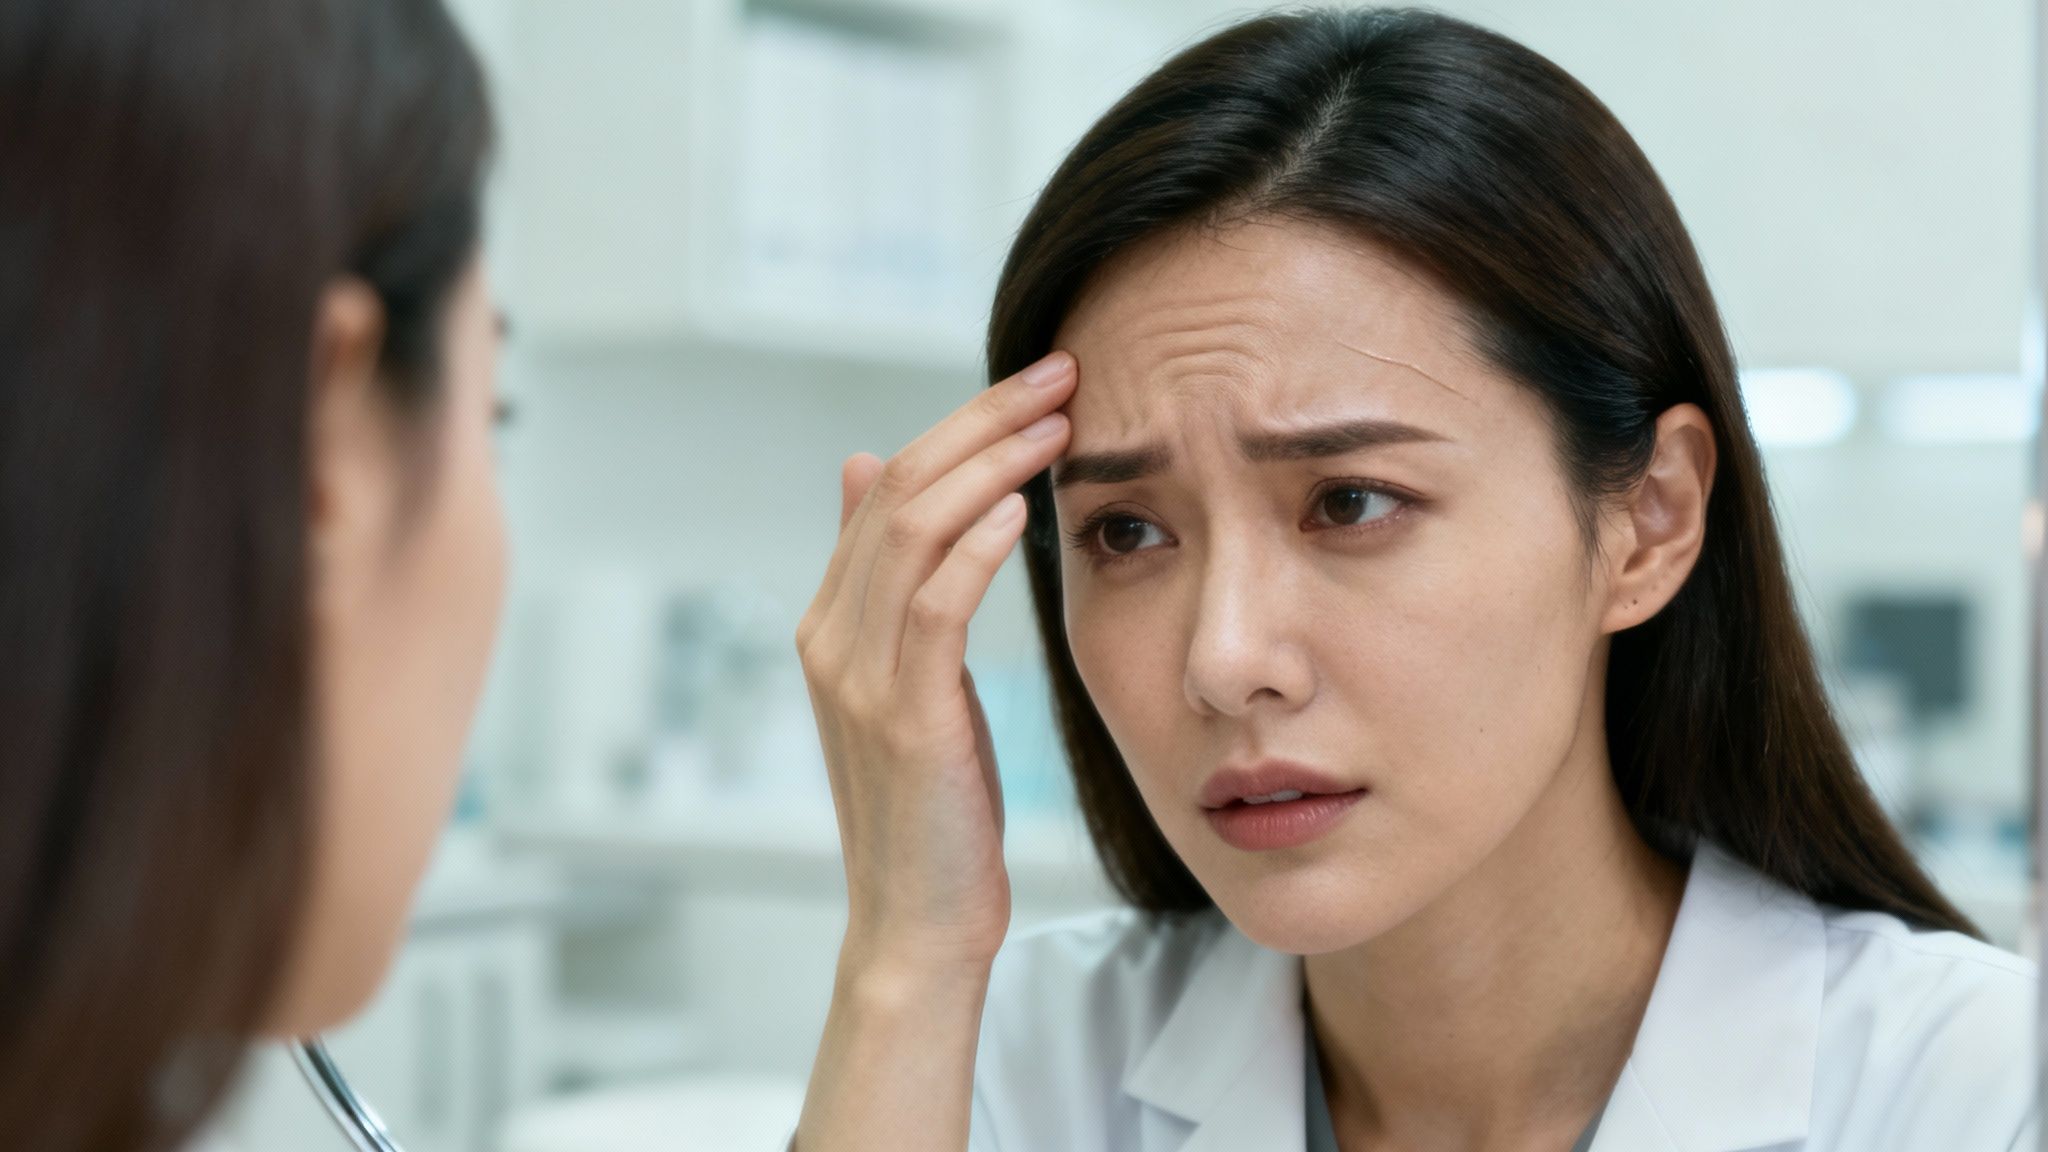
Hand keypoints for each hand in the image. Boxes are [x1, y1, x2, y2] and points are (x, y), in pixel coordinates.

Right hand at [796, 351, 1076, 977]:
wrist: (917, 918)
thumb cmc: (933, 804)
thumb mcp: (905, 677)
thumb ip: (886, 578)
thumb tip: (866, 463)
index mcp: (830, 619)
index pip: (892, 484)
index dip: (964, 423)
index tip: (1041, 383)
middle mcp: (830, 634)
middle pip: (901, 487)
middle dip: (984, 419)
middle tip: (1061, 373)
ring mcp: (857, 674)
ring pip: (914, 529)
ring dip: (992, 462)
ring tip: (1061, 422)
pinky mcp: (902, 714)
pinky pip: (935, 604)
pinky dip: (978, 544)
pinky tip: (1024, 505)